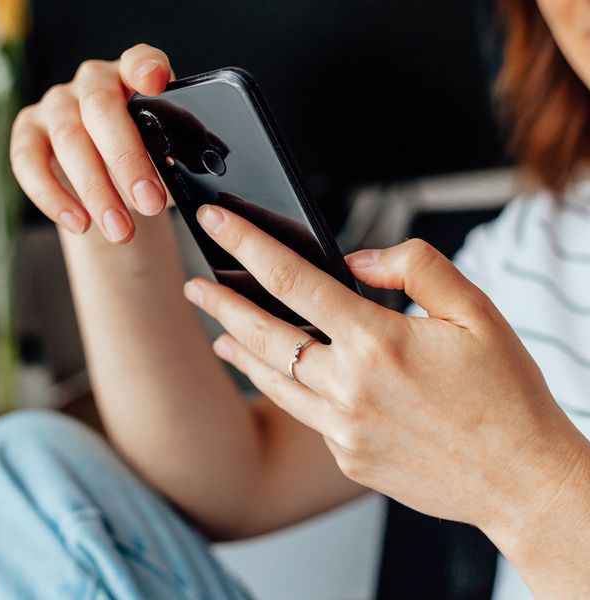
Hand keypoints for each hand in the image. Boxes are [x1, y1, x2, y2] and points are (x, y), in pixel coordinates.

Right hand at [10, 43, 173, 242]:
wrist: (113, 179)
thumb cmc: (148, 161)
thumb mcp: (169, 157)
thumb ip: (178, 157)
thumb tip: (187, 182)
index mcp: (134, 80)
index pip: (140, 61)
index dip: (146, 68)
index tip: (155, 83)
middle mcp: (92, 84)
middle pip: (101, 110)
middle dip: (127, 162)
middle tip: (150, 204)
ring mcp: (57, 105)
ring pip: (69, 141)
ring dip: (96, 191)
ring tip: (121, 231)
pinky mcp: (29, 132)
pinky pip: (29, 162)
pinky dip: (53, 197)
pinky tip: (80, 224)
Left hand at [183, 203, 589, 539]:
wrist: (522, 480)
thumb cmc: (505, 395)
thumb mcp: (476, 312)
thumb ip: (415, 268)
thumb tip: (360, 261)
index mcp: (378, 342)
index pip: (292, 279)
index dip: (246, 244)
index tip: (216, 222)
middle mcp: (350, 387)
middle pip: (262, 334)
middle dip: (220, 303)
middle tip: (194, 286)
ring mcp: (343, 429)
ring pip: (271, 380)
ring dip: (239, 351)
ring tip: (218, 333)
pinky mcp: (347, 457)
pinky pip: (305, 414)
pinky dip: (286, 388)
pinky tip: (280, 377)